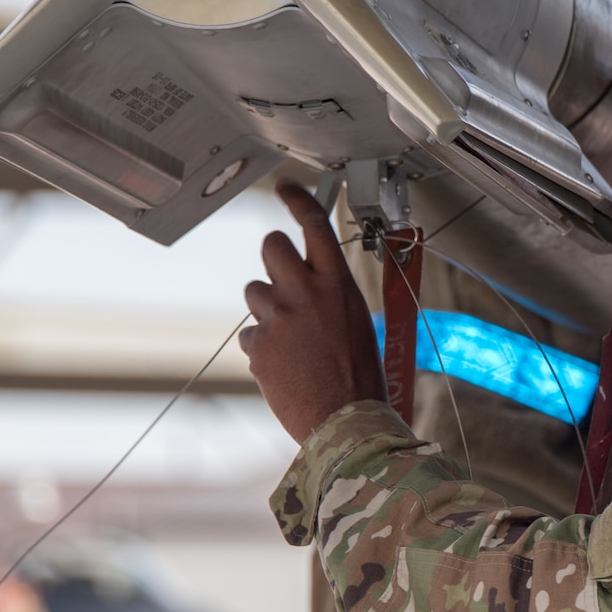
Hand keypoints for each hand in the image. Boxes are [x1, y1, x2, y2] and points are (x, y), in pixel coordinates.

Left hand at [240, 184, 386, 441]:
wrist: (346, 421)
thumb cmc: (360, 377)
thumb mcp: (358, 324)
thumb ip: (331, 297)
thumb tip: (310, 289)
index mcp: (338, 284)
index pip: (314, 224)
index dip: (298, 199)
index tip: (286, 190)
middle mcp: (305, 292)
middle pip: (271, 245)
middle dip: (274, 257)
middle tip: (283, 276)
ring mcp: (278, 318)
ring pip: (254, 291)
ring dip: (267, 308)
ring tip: (291, 338)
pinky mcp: (259, 345)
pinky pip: (251, 335)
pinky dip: (264, 348)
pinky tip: (285, 366)